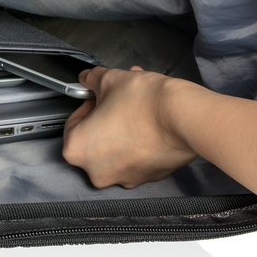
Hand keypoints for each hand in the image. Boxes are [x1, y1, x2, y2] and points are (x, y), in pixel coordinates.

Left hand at [62, 66, 199, 188]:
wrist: (183, 117)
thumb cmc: (145, 104)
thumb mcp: (109, 79)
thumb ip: (91, 79)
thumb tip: (87, 79)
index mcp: (78, 149)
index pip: (73, 123)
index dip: (86, 104)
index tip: (98, 96)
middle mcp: (98, 171)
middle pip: (94, 138)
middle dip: (106, 115)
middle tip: (117, 98)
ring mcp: (124, 178)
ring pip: (116, 147)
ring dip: (122, 126)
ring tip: (136, 104)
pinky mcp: (147, 177)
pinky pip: (135, 156)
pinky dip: (138, 140)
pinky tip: (148, 120)